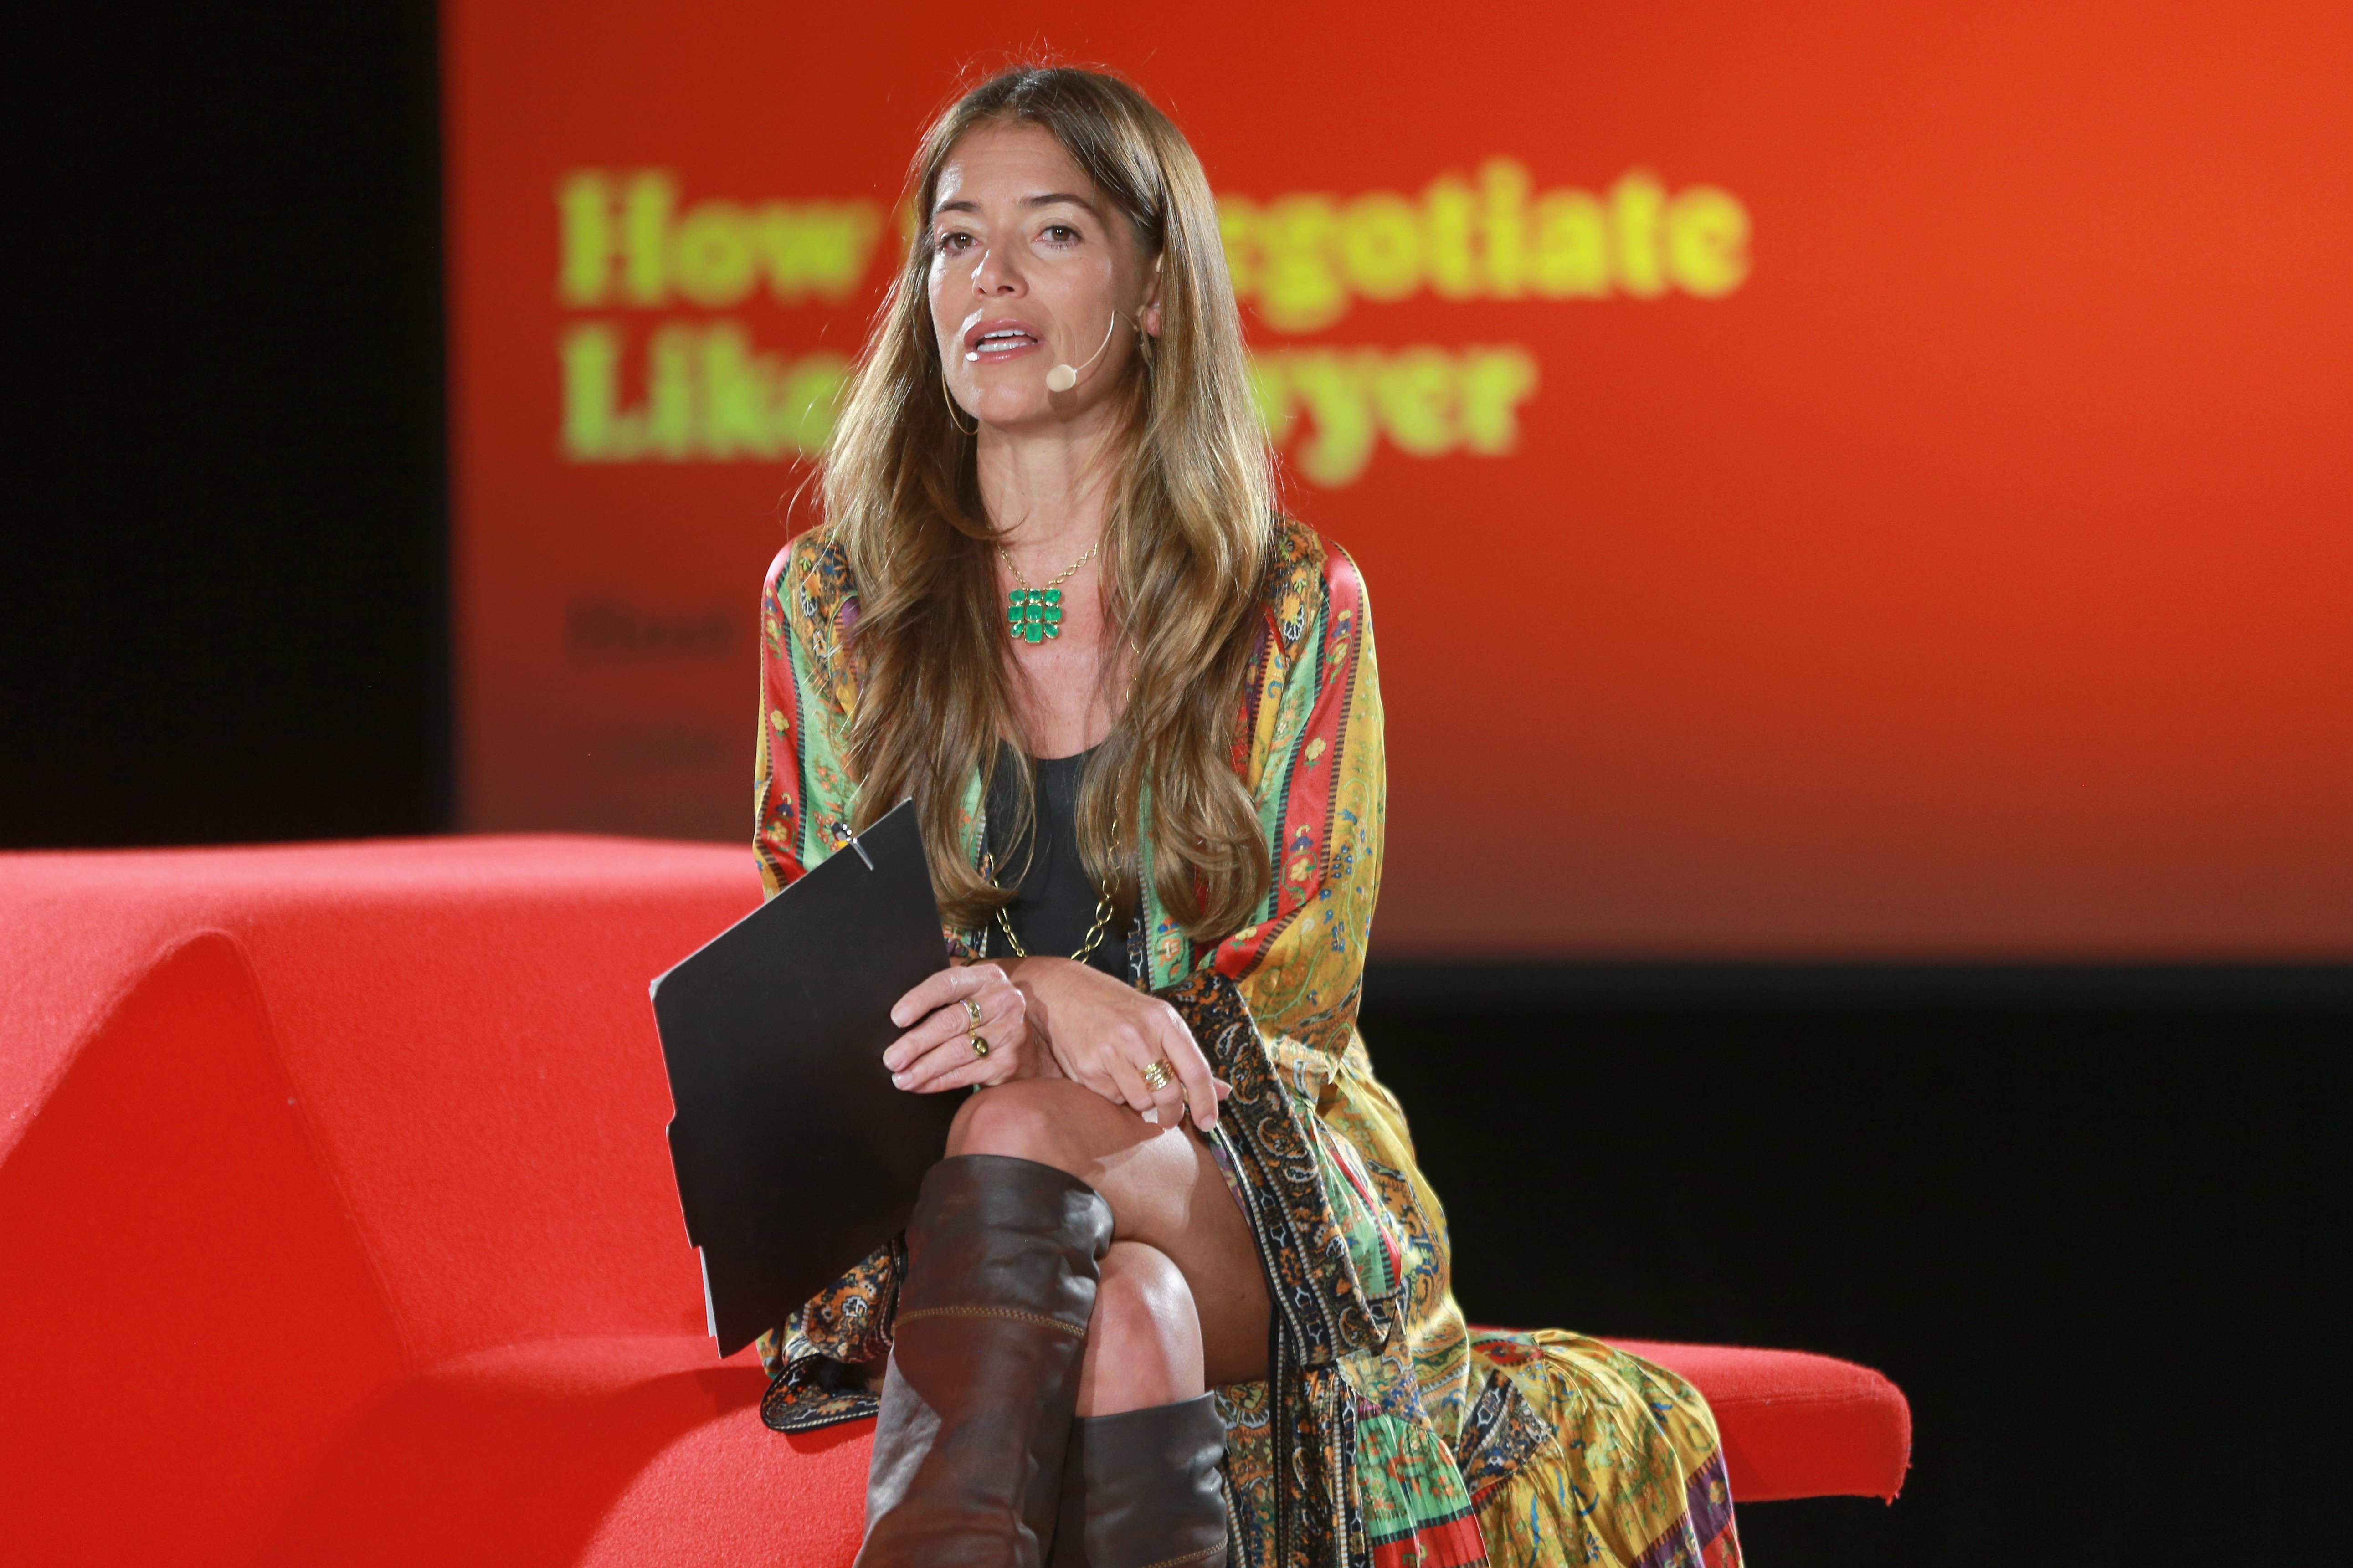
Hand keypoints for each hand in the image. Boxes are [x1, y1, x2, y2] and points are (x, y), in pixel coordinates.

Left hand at [883, 962, 1052, 1093]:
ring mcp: (1009, 1032)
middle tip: (891, 1058)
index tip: (897, 1018)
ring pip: (958, 1051)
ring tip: (900, 1077)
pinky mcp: (1009, 1062)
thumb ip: (942, 994)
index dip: (920, 999)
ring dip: (924, 1067)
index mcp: (986, 977)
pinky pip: (966, 1074)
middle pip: (951, 1021)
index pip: (948, 983)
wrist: (1026, 1040)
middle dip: (916, 1042)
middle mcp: (1002, 1001)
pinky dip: (939, 1081)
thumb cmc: (983, 1014)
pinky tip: (920, 1085)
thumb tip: (896, 1014)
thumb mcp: (970, 992)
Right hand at [1011, 957, 1227, 1131]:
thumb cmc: (1116, 1007)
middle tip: (1169, 1119)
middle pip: (1168, 1093)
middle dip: (1172, 1114)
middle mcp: (1139, 1034)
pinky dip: (1114, 1094)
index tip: (1208, 1123)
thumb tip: (1224, 1092)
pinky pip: (1112, 1099)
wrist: (1063, 991)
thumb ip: (1187, 1056)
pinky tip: (1106, 1072)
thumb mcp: (1157, 1019)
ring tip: (1129, 1079)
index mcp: (1163, 1019)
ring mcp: (1112, 1052)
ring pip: (1140, 1101)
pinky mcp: (1088, 1068)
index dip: (1206, 1101)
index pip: (1195, 1069)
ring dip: (1139, 1101)